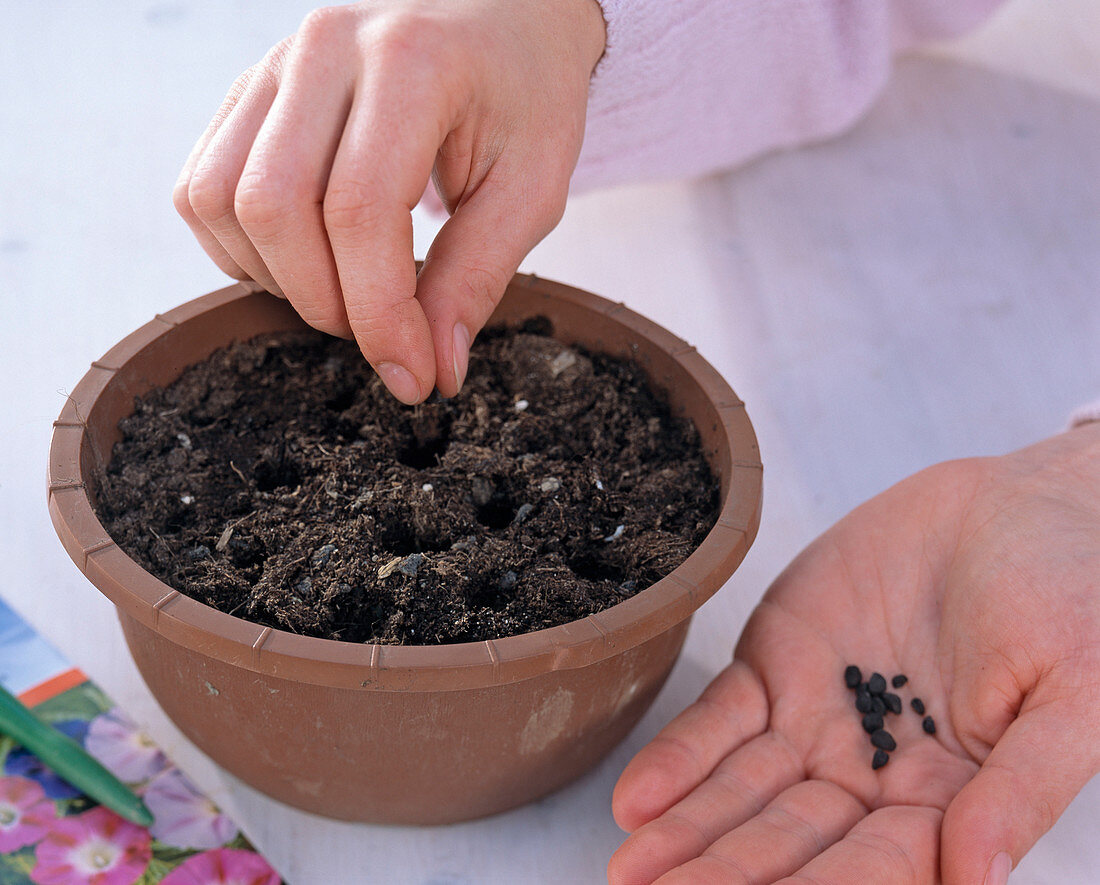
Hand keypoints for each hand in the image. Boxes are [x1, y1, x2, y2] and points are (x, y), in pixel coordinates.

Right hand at [174, 0, 605, 402]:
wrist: (504, 14)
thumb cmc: (527, 95)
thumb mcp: (533, 188)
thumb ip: (478, 277)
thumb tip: (432, 372)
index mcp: (410, 62)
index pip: (360, 210)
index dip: (379, 315)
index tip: (412, 378)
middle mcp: (326, 48)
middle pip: (273, 207)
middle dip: (325, 302)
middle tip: (382, 334)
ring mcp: (276, 64)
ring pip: (218, 198)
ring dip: (275, 279)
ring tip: (347, 295)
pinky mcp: (251, 90)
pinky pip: (201, 186)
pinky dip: (241, 250)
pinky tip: (305, 263)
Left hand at [609, 423, 1099, 883]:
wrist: (1019, 505)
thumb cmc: (1071, 594)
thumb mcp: (1076, 692)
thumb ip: (1023, 786)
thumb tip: (981, 880)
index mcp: (949, 803)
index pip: (876, 868)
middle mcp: (871, 776)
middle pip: (791, 842)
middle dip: (728, 875)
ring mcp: (818, 721)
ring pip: (740, 791)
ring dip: (688, 831)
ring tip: (633, 870)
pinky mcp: (777, 662)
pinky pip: (719, 718)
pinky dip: (678, 757)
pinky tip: (636, 798)